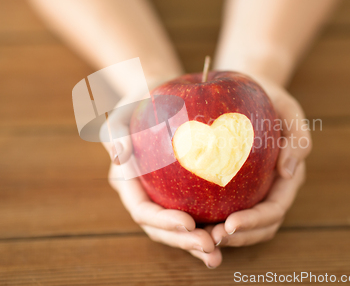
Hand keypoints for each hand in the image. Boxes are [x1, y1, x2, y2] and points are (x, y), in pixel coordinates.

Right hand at [102, 95, 222, 268]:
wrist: (154, 96)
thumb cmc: (136, 102)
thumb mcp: (121, 113)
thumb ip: (116, 133)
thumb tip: (120, 155)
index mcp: (129, 184)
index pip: (143, 211)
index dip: (163, 221)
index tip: (188, 223)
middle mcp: (146, 195)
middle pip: (163, 228)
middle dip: (184, 242)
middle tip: (210, 248)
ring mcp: (165, 196)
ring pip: (181, 228)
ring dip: (199, 242)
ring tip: (219, 253)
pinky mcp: (183, 191)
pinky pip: (198, 210)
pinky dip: (212, 223)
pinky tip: (233, 228)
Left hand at [210, 80, 310, 246]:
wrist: (251, 92)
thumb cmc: (271, 98)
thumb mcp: (288, 109)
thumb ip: (297, 138)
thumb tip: (288, 172)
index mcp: (287, 178)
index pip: (273, 210)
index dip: (254, 222)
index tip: (229, 224)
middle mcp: (271, 189)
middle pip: (260, 227)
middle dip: (238, 238)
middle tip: (211, 239)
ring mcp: (253, 190)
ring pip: (243, 226)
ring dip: (224, 237)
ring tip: (200, 238)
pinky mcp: (234, 186)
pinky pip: (223, 207)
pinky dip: (211, 219)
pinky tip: (190, 220)